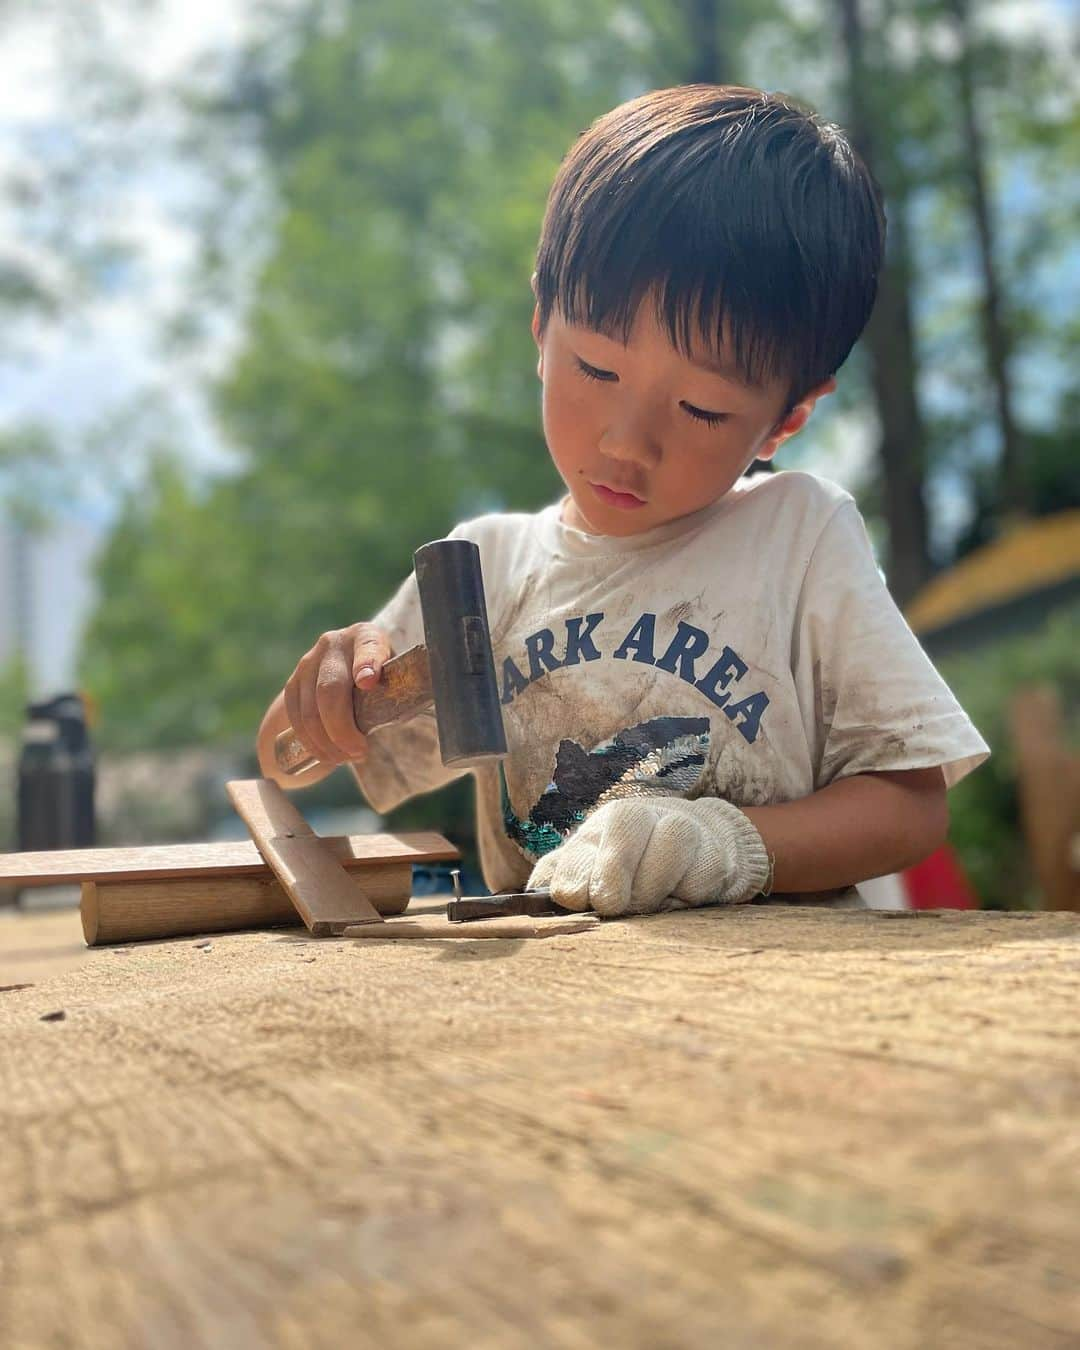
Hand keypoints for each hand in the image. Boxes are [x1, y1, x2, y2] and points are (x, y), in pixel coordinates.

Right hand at [282, 623, 390, 765]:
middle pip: (331, 689)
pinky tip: (327, 754)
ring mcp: (308, 662)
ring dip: (326, 742)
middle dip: (342, 729)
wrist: (349, 670)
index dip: (366, 664)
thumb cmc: (382, 680)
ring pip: (310, 710)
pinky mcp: (293, 683)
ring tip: (345, 758)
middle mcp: (334, 643)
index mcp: (366, 637)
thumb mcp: (394, 679)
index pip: (367, 648)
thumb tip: (402, 718)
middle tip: (358, 753)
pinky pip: (296, 718)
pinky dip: (311, 742)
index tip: (368, 682)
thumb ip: (394, 692)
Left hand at [527, 796, 769, 916]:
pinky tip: (683, 900)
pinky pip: (704, 871)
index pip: (585, 841)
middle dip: (615, 866)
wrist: (700, 847)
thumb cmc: (634, 865)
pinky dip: (691, 892)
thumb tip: (528, 899)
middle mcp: (640, 819)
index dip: (576, 871)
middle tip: (611, 903)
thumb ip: (560, 879)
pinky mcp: (715, 853)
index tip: (572, 900)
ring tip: (648, 905)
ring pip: (671, 840)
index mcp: (602, 826)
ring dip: (655, 883)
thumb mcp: (591, 869)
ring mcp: (681, 831)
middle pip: (626, 824)